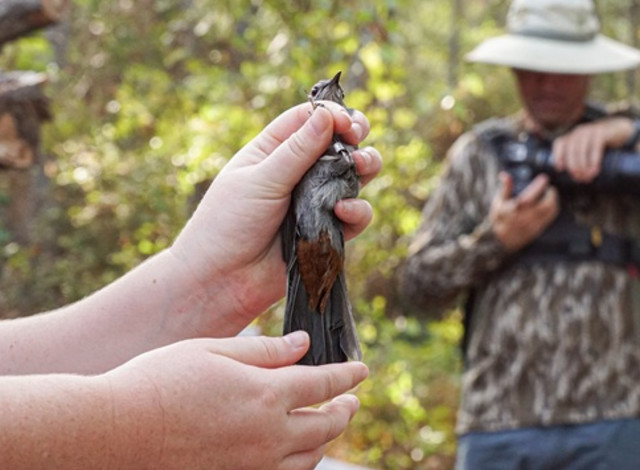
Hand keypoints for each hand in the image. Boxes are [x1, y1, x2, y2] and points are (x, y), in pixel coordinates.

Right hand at [104, 331, 368, 469]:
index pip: (323, 384)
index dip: (347, 376)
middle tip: (352, 401)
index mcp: (266, 394)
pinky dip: (300, 464)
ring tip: (329, 426)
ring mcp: (254, 465)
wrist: (116, 432)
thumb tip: (302, 344)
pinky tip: (295, 455)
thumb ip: (265, 350)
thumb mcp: (214, 351)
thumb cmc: (160, 380)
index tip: (362, 371)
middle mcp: (269, 434)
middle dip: (344, 410)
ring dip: (326, 439)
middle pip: (326, 425)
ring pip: (310, 457)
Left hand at [171, 102, 381, 329]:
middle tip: (358, 139)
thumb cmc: (229, 223)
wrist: (222, 280)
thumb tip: (328, 115)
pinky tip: (343, 211)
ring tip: (360, 167)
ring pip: (353, 177)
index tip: (346, 122)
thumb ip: (297, 150)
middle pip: (338, 144)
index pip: (309, 120)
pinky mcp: (326, 232)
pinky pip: (354, 216)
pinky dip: (357, 210)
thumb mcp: (261, 180)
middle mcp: (298, 173)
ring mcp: (314, 202)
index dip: (331, 115)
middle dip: (355, 137)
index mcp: (274, 151)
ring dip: (365, 167)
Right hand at [490, 172, 558, 251]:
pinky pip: (550, 217)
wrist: (501, 238)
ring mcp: (533, 224)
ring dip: (553, 200)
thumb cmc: (500, 217)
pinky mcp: (539, 229)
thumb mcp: (499, 201)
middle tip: (549, 187)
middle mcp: (525, 217)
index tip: (544, 178)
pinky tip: (549, 204)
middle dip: (551, 193)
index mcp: (515, 208)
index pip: (531, 195)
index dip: (539, 185)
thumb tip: (505, 174)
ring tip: (549, 194)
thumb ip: (505, 188)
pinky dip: (553, 208)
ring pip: (551, 210)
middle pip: (546, 204)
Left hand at [552, 116, 635, 182]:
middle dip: (573, 166)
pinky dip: (593, 159)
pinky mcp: (601, 132)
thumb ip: (577, 159)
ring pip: (580, 149)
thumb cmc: (599, 146)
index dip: (558, 156)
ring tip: (588, 176)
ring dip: (583, 165)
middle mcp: (578, 132)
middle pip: (570, 150)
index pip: (559, 144)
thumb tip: (574, 177)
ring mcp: (589, 130)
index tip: (560, 169)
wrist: (618, 132)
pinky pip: (595, 146)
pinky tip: (595, 169)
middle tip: (579, 178)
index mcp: (571, 136)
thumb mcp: (585, 151)